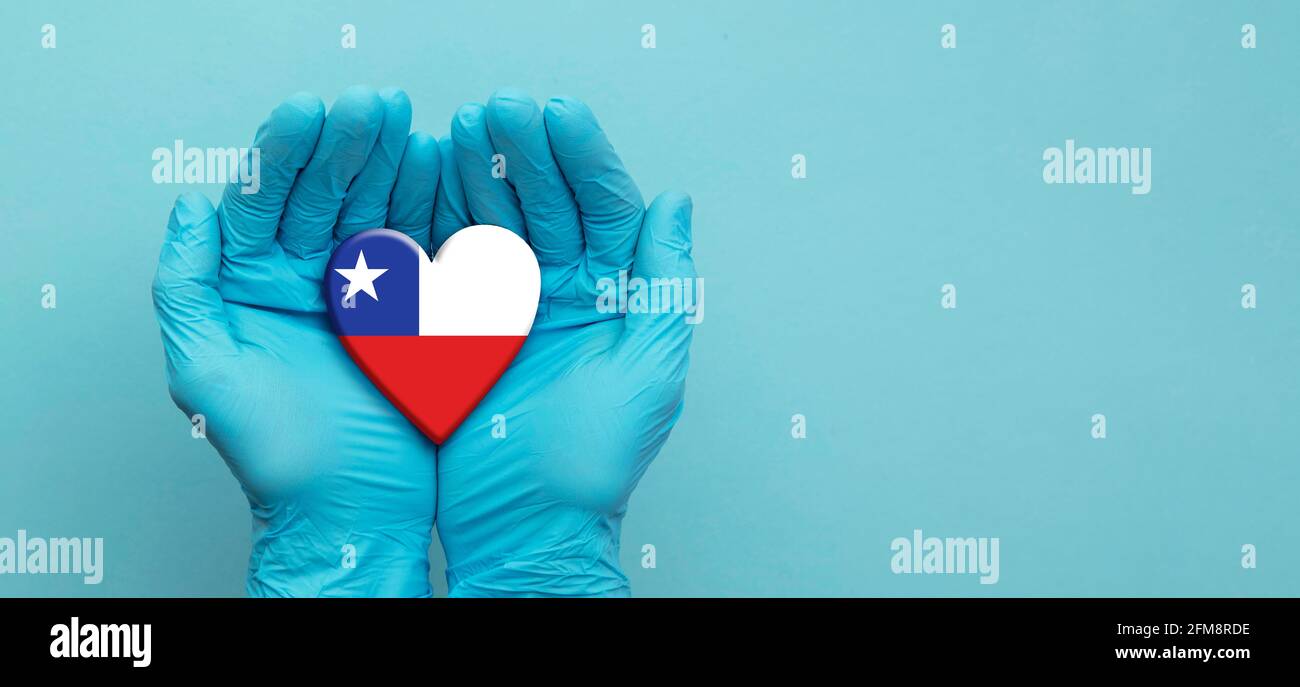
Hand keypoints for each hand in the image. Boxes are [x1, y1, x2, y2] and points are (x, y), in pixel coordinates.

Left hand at [151, 86, 444, 596]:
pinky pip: (424, 249)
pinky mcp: (416, 311)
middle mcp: (308, 279)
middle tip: (375, 104)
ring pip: (378, 210)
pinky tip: (442, 172)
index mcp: (253, 285)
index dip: (289, 152)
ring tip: (412, 125)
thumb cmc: (277, 458)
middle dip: (350, 144)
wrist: (352, 513)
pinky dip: (434, 210)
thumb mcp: (207, 373)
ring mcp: (366, 292)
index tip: (313, 112)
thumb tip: (190, 211)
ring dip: (394, 164)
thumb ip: (188, 289)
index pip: (268, 200)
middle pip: (326, 193)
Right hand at [433, 90, 696, 595]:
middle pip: (549, 204)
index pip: (605, 210)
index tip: (558, 114)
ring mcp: (513, 307)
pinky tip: (427, 178)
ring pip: (497, 222)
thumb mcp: (647, 373)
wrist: (524, 528)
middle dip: (525, 152)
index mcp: (615, 298)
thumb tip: (675, 204)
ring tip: (459, 127)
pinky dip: (439, 218)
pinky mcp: (463, 328)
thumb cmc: (592, 466)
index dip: (584, 158)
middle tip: (501, 107)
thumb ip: (661, 286)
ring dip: (480, 172)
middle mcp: (567, 293)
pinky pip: (452, 261)